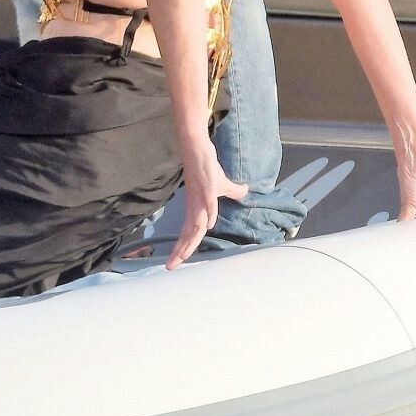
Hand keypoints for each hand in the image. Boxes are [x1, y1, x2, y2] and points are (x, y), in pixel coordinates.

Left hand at [167, 140, 247, 269]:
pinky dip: (209, 213)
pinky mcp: (207, 186)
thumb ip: (232, 191)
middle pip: (188, 233)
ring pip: (196, 222)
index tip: (173, 264)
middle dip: (180, 250)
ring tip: (184, 254)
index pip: (187, 233)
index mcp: (195, 209)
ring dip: (191, 238)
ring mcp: (200, 196)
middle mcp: (195, 206)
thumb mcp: (221, 185)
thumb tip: (245, 191)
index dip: (181, 248)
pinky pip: (209, 202)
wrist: (198, 149)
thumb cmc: (207, 169)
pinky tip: (210, 225)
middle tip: (170, 267)